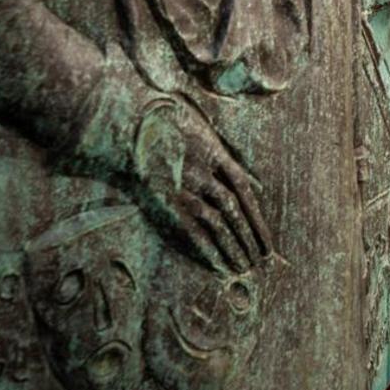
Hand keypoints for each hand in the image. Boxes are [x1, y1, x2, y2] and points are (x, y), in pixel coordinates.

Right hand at [128, 103, 272, 275]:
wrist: (123, 124)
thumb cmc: (162, 124)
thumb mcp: (199, 130)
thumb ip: (223, 156)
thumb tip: (252, 183)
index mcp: (215, 153)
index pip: (244, 190)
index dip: (257, 217)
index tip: (266, 237)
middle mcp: (204, 172)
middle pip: (235, 210)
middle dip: (250, 236)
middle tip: (262, 258)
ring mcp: (184, 187)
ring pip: (218, 222)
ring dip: (233, 246)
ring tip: (244, 266)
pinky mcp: (163, 200)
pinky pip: (191, 229)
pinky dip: (207, 248)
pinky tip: (218, 264)